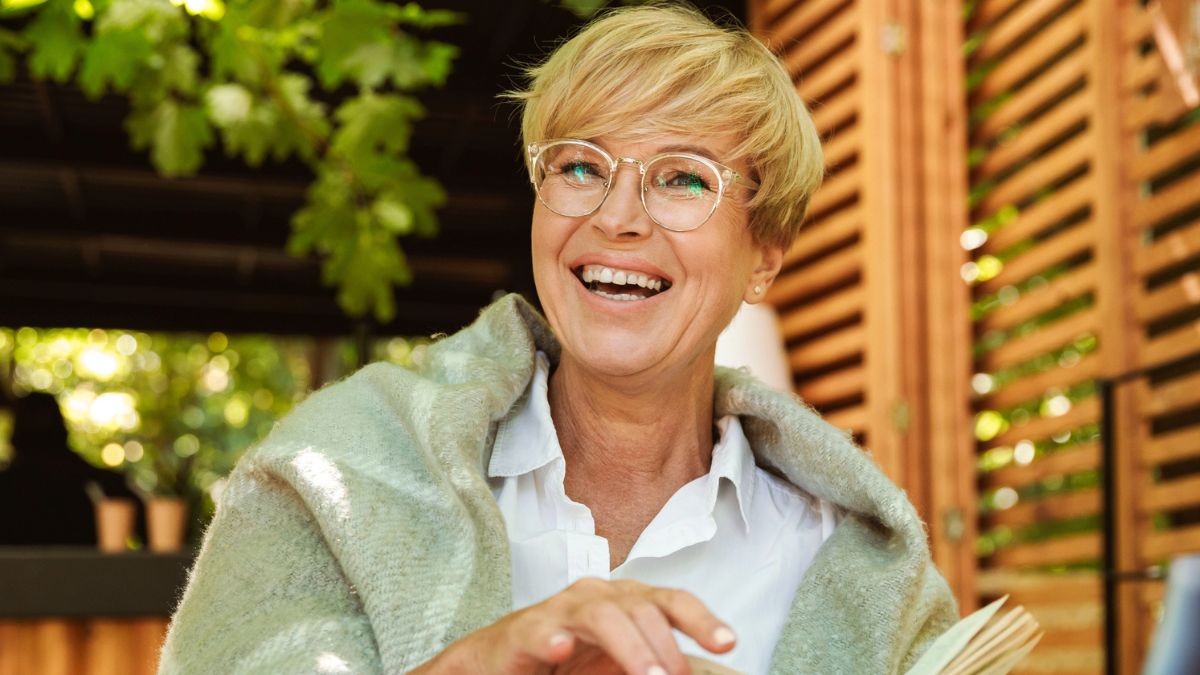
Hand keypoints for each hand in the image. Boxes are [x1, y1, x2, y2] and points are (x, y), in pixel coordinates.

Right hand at [414, 578, 736, 674]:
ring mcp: (560, 610)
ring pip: (602, 615)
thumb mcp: (621, 666)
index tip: (727, 642)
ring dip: (629, 648)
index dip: (701, 618)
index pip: (670, 602)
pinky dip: (554, 640)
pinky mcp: (525, 631)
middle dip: (666, 649)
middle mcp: (598, 597)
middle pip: (642, 609)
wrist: (502, 661)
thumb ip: (654, 668)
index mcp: (627, 602)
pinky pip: (543, 632)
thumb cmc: (567, 663)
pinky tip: (563, 649)